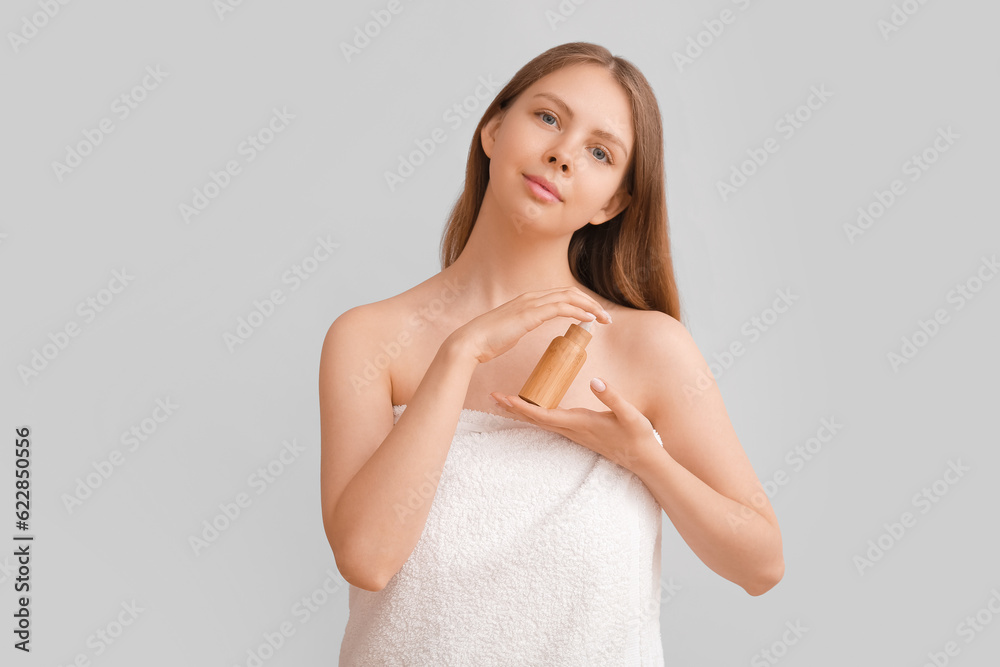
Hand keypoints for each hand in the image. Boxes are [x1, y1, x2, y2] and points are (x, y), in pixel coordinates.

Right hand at [450, 287, 611, 364]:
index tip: (594, 315)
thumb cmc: (488, 340)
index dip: (581, 302)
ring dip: (589, 306)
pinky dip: (578, 311)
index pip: (561, 295)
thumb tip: (527, 327)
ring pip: (568, 297)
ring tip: (603, 318)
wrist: (471, 342)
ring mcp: (530, 304)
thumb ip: (521, 324)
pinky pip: (560, 308)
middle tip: (606, 316)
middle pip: (569, 292)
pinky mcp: (530, 314)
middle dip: (590, 302)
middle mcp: (531, 297)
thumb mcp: (510, 329)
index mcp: (527, 300)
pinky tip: (589, 318)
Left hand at [489, 376, 661, 472]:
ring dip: (521, 412)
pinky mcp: (577, 432)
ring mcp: (573, 432)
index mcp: (578, 423)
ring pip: (540, 422)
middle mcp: (571, 429)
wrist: (643, 459)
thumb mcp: (629, 414)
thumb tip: (595, 381)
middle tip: (492, 396)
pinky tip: (529, 408)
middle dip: (512, 408)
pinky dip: (534, 414)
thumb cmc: (637, 436)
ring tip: (503, 401)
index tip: (504, 398)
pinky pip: (549, 423)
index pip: (542, 414)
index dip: (521, 406)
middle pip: (534, 419)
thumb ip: (612, 397)